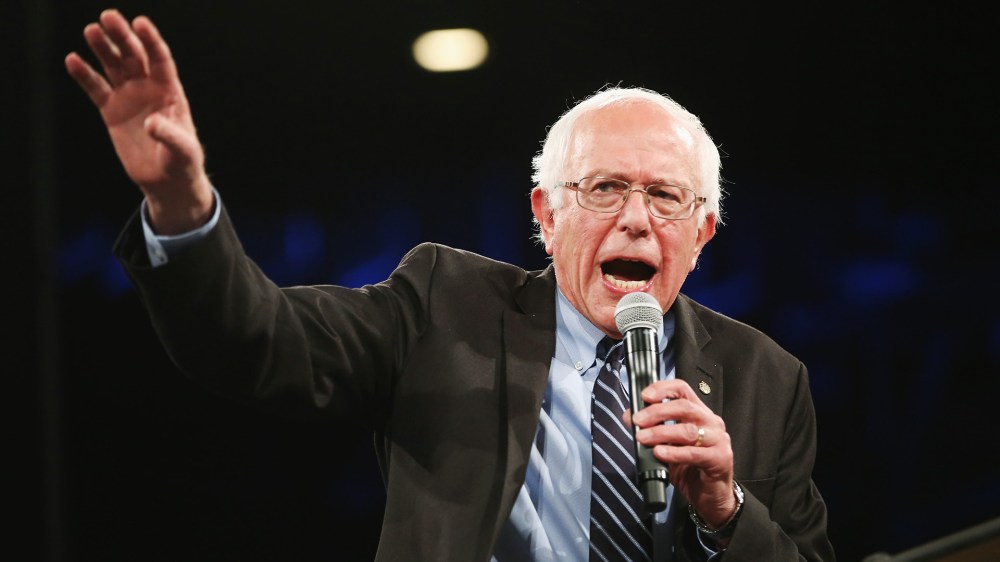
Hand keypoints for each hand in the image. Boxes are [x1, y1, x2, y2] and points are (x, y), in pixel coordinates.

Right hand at [65, 9, 212, 233]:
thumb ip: (169, 134)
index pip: (160, 60)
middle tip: (107, 17)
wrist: (167, 180)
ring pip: (114, 66)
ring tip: (91, 30)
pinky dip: (84, 75)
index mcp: (170, 92)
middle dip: (122, 36)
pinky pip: (95, 88)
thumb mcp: (182, 149)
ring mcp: (129, 98)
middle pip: (134, 56)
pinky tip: (73, 60)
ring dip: (103, 48)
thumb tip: (151, 123)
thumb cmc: (182, 162)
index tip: (140, 23)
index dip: (151, 41)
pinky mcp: (112, 111)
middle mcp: (148, 89)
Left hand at [628, 379, 736, 527]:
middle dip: (656, 412)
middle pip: (684, 407)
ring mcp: (718, 440)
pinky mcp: (720, 459)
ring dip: (661, 432)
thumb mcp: (666, 445)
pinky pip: (694, 453)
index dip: (663, 389)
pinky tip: (660, 453)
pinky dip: (674, 452)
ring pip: (687, 430)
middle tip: (638, 421)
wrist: (710, 496)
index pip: (682, 390)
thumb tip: (629, 416)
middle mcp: (711, 422)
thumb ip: (651, 429)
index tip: (644, 396)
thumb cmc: (690, 468)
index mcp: (699, 413)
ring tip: (643, 438)